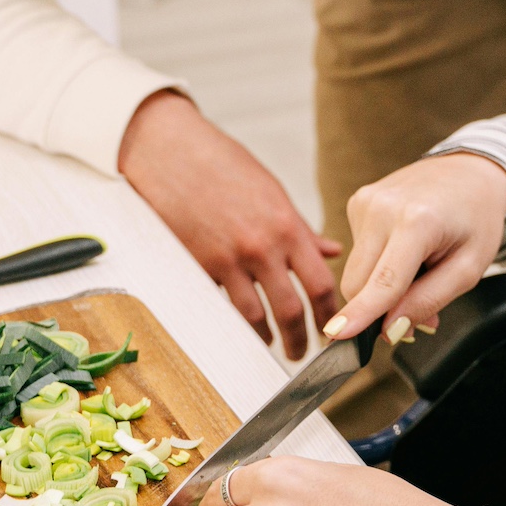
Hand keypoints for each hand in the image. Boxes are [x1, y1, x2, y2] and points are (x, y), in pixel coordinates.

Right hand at [119, 90, 339, 358]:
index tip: (333, 327)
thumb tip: (332, 250)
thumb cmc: (223, 165)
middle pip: (291, 310)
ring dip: (266, 339)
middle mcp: (262, 247)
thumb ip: (301, 228)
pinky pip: (222, 304)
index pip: (321, 283)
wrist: (171, 152)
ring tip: (272, 347)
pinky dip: (234, 322)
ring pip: (255, 317)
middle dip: (300, 340)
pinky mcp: (199, 266)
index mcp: (287, 227)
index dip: (331, 313)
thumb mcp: (272, 191)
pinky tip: (240, 329)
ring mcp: (228, 259)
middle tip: (303, 353)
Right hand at [324, 154, 505, 343]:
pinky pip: (358, 252)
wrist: (470, 173)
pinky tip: (403, 247)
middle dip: (379, 307)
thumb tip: (390, 329)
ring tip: (417, 265)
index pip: (384, 281)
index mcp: (418, 221)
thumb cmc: (476, 219)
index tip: (337, 336)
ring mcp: (366, 201)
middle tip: (416, 305)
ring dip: (380, 284)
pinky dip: (378, 261)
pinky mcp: (358, 202)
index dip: (362, 314)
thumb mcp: (469, 268)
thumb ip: (429, 300)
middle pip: (359, 282)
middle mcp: (383, 207)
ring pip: (355, 271)